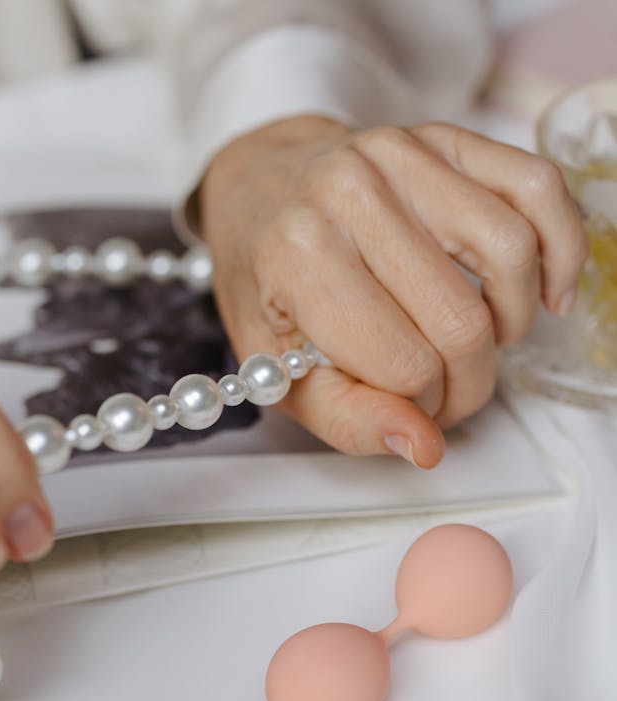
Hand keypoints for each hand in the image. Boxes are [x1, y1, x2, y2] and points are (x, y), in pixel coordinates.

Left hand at [200, 117, 586, 465]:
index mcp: (298, 257)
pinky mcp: (446, 138)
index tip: (407, 406)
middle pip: (460, 321)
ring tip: (481, 339)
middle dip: (467, 381)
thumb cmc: (266, 283)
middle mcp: (350, 194)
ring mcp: (402, 155)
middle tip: (447, 390)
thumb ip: (348, 419)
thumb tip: (426, 446)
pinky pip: (536, 186)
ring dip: (512, 322)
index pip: (404, 365)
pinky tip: (543, 291)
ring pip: (510, 254)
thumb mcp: (279, 373)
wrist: (257, 190)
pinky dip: (558, 248)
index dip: (419, 406)